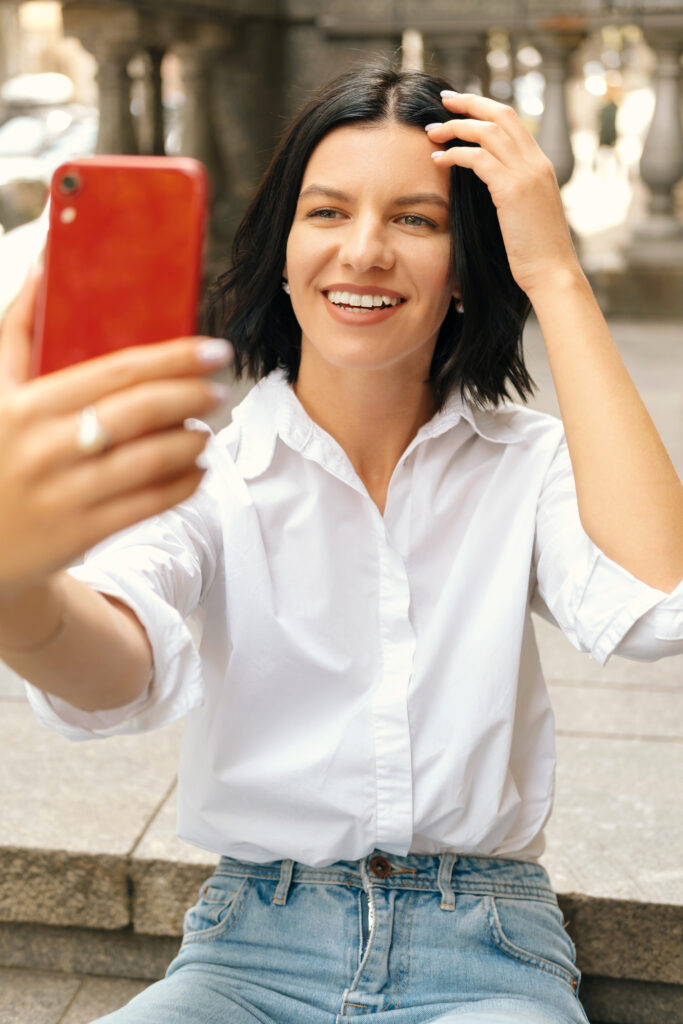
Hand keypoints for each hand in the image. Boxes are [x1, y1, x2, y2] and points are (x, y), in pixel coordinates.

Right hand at [0, 271, 232, 594]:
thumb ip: (18, 332)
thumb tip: (45, 265)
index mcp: (27, 406)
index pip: (117, 372)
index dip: (174, 359)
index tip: (214, 350)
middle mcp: (46, 448)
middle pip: (140, 412)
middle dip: (191, 396)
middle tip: (219, 390)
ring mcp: (64, 494)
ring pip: (150, 461)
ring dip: (192, 443)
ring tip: (206, 433)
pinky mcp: (80, 534)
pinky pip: (148, 505)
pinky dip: (183, 485)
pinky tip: (197, 472)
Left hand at [427, 92, 580, 297]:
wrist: (553, 273)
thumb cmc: (536, 253)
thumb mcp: (526, 214)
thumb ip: (511, 192)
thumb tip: (488, 187)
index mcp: (540, 165)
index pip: (512, 121)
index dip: (485, 109)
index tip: (461, 106)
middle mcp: (536, 162)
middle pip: (501, 114)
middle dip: (470, 102)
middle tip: (443, 99)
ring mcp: (527, 174)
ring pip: (487, 132)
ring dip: (456, 127)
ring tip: (432, 133)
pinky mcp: (513, 190)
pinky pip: (478, 158)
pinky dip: (454, 154)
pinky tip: (438, 160)